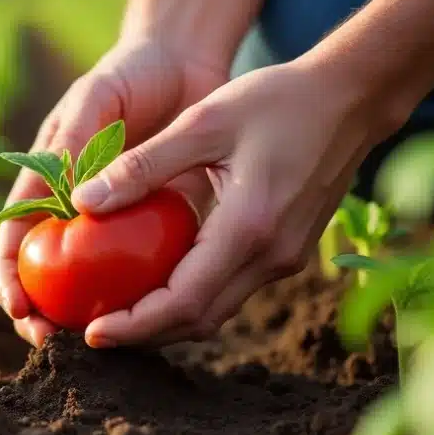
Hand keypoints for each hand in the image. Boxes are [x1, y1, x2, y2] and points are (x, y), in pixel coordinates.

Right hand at [0, 35, 228, 346]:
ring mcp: (116, 221)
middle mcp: (75, 209)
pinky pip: (149, 266)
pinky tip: (157, 313)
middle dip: (44, 314)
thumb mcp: (96, 96)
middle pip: (49, 274)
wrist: (185, 60)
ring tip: (103, 340)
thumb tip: (63, 198)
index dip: (10, 278)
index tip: (21, 309)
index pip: (14, 238)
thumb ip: (76, 138)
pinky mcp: (157, 222)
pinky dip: (146, 292)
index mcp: (45, 181)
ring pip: (97, 281)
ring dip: (94, 313)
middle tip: (56, 341)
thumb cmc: (129, 71)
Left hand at [71, 55, 401, 346]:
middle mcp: (270, 256)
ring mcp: (285, 258)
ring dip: (168, 321)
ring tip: (118, 314)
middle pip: (199, 320)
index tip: (91, 333)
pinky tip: (159, 283)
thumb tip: (82, 202)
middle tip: (93, 332)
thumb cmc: (276, 100)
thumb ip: (142, 166)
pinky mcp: (289, 251)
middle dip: (144, 335)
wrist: (352, 100)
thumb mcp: (202, 122)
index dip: (135, 326)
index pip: (183, 302)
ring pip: (218, 311)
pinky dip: (193, 298)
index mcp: (248, 227)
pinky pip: (233, 289)